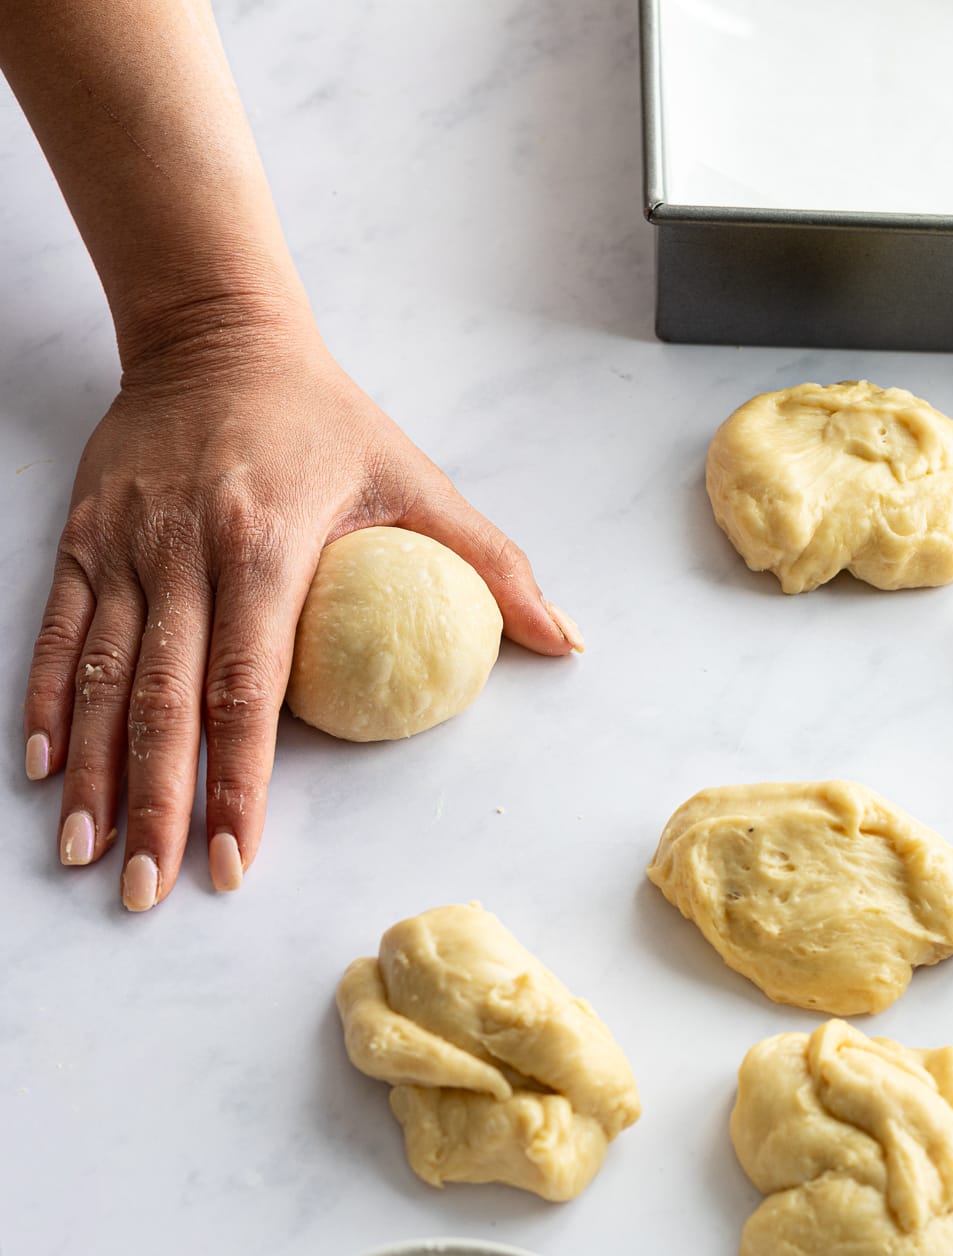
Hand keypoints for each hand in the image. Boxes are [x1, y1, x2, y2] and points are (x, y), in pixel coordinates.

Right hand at [22, 312, 580, 911]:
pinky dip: (46, 702)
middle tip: (147, 890)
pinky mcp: (83, 538)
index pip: (250, 689)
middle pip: (165, 703)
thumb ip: (492, 564)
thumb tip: (567, 640)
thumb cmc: (323, 417)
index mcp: (267, 546)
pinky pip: (58, 632)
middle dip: (156, 806)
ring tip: (89, 854)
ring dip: (95, 774)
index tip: (234, 860)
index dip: (238, 782)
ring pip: (101, 679)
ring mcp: (124, 547)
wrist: (215, 334)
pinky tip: (43, 769)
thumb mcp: (418, 477)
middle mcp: (185, 554)